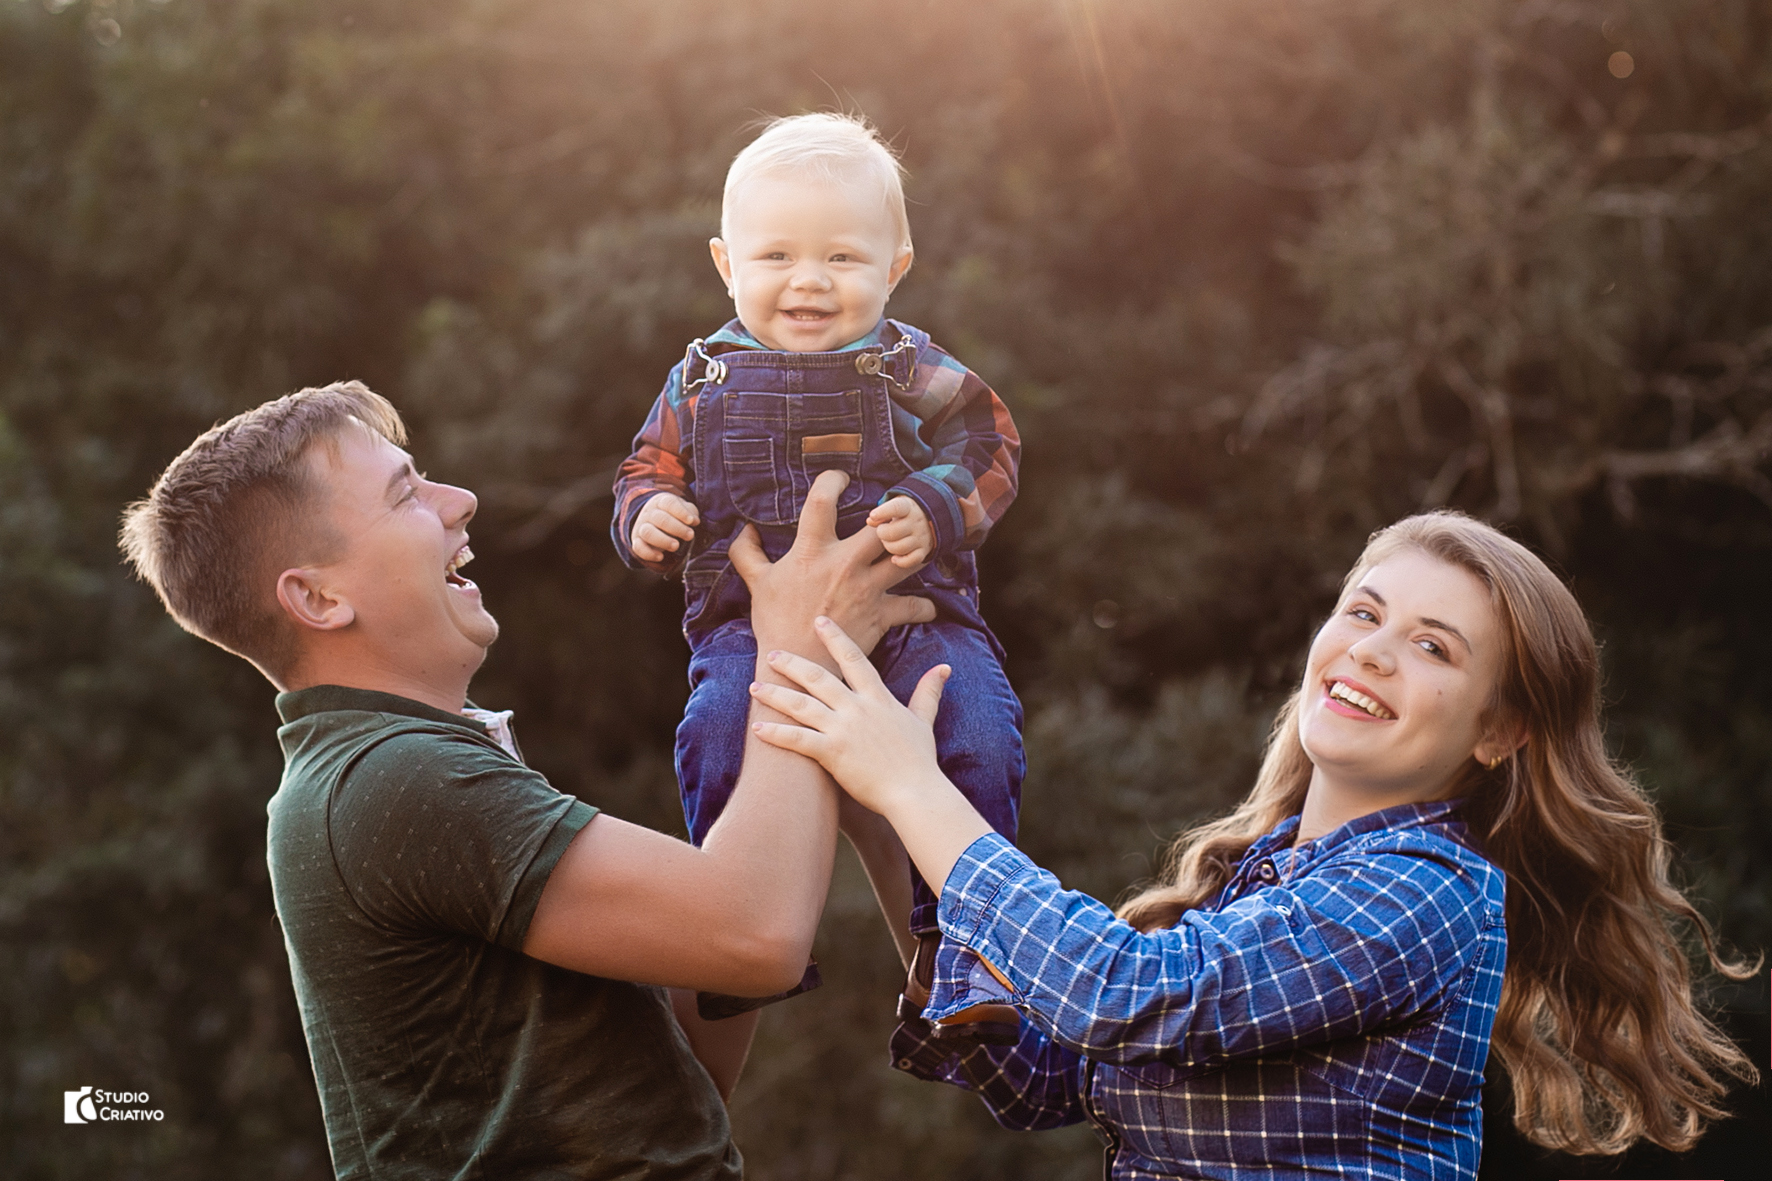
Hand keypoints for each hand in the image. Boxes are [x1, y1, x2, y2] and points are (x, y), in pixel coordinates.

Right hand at [631, 493, 699, 561]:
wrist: (655, 522)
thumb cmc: (674, 516)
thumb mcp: (683, 510)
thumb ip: (690, 513)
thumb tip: (694, 520)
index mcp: (661, 502)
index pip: (669, 503)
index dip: (681, 512)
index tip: (692, 521)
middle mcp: (649, 513)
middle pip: (660, 518)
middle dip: (676, 528)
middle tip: (690, 535)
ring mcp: (641, 527)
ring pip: (648, 532)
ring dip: (663, 540)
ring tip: (676, 546)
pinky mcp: (637, 541)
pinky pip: (638, 547)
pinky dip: (648, 553)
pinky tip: (660, 557)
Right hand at [731, 470, 934, 662]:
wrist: (795, 665)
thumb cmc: (775, 622)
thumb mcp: (757, 583)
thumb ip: (747, 553)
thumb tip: (744, 528)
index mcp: (812, 551)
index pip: (822, 501)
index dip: (832, 480)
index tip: (839, 479)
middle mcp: (844, 565)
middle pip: (883, 526)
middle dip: (893, 516)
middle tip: (893, 516)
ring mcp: (867, 589)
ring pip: (907, 559)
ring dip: (916, 552)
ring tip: (915, 549)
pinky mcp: (882, 614)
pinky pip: (915, 606)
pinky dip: (924, 607)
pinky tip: (925, 606)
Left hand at [749, 617, 950, 816]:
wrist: (915, 792)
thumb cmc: (919, 760)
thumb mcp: (923, 720)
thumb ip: (928, 691)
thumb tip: (944, 668)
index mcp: (877, 698)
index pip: (854, 659)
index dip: (835, 638)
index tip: (819, 621)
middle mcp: (857, 709)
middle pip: (818, 677)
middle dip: (793, 664)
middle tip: (772, 653)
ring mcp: (843, 730)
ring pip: (802, 705)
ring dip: (776, 695)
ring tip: (755, 686)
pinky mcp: (832, 753)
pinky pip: (797, 739)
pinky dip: (776, 733)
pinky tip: (757, 728)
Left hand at [866, 496, 933, 568]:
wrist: (928, 519)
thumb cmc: (903, 514)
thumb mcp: (893, 508)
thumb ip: (881, 514)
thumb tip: (870, 521)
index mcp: (908, 508)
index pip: (897, 508)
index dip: (883, 512)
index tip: (873, 515)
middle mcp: (916, 522)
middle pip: (894, 532)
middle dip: (882, 534)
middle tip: (881, 532)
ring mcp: (921, 537)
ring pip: (901, 548)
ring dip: (889, 547)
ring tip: (888, 542)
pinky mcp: (924, 550)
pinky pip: (913, 560)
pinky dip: (902, 562)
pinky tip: (894, 559)